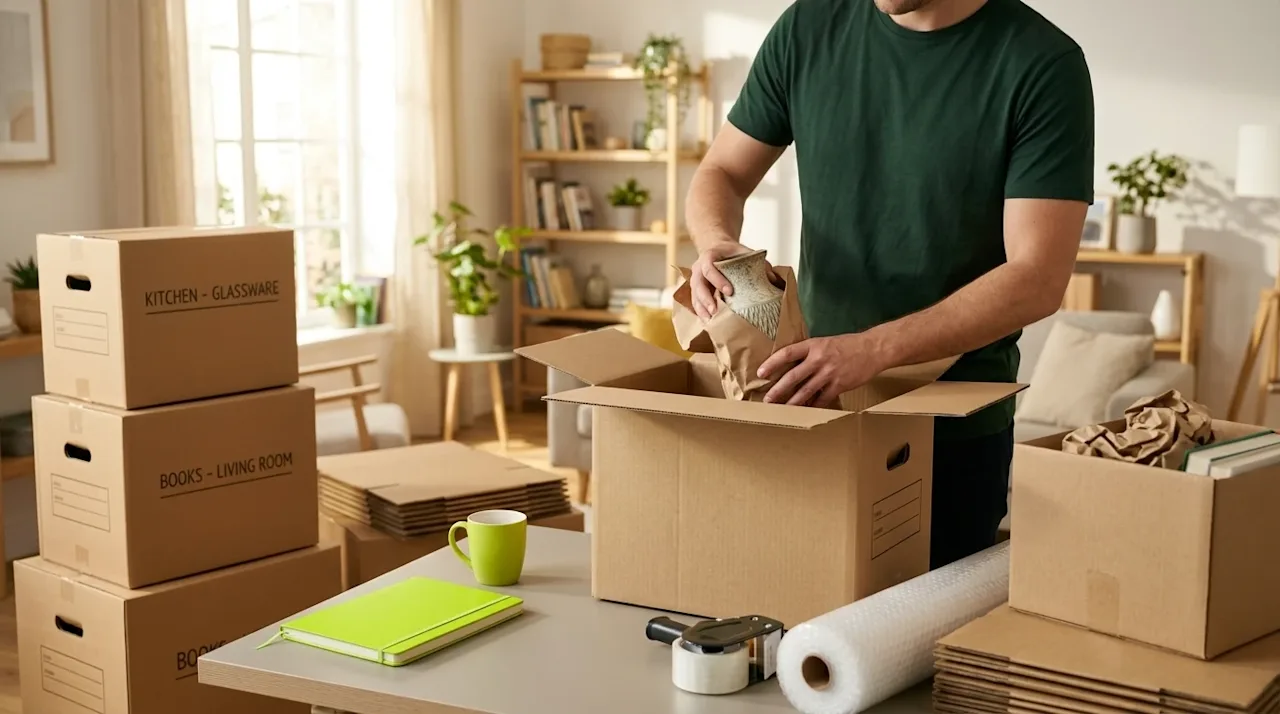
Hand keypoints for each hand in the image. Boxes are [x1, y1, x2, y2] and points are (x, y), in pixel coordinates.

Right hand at [689, 241, 769, 320]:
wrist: (718, 250)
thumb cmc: (731, 253)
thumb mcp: (744, 252)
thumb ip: (757, 263)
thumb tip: (772, 278)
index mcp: (709, 256)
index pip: (709, 268)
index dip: (717, 280)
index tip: (729, 291)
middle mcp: (698, 268)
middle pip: (698, 284)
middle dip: (706, 299)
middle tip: (715, 311)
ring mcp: (695, 280)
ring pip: (694, 295)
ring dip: (701, 309)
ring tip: (710, 320)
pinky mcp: (696, 290)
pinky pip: (695, 302)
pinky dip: (701, 312)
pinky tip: (708, 322)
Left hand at [757, 333, 889, 406]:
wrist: (872, 349)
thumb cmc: (847, 345)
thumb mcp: (824, 343)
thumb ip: (809, 353)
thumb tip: (790, 367)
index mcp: (813, 346)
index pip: (787, 353)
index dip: (772, 363)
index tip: (761, 373)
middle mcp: (819, 359)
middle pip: (793, 376)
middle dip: (778, 390)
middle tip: (767, 400)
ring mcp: (829, 373)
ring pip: (805, 391)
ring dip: (792, 402)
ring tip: (781, 410)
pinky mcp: (839, 385)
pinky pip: (822, 399)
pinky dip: (813, 406)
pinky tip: (805, 412)